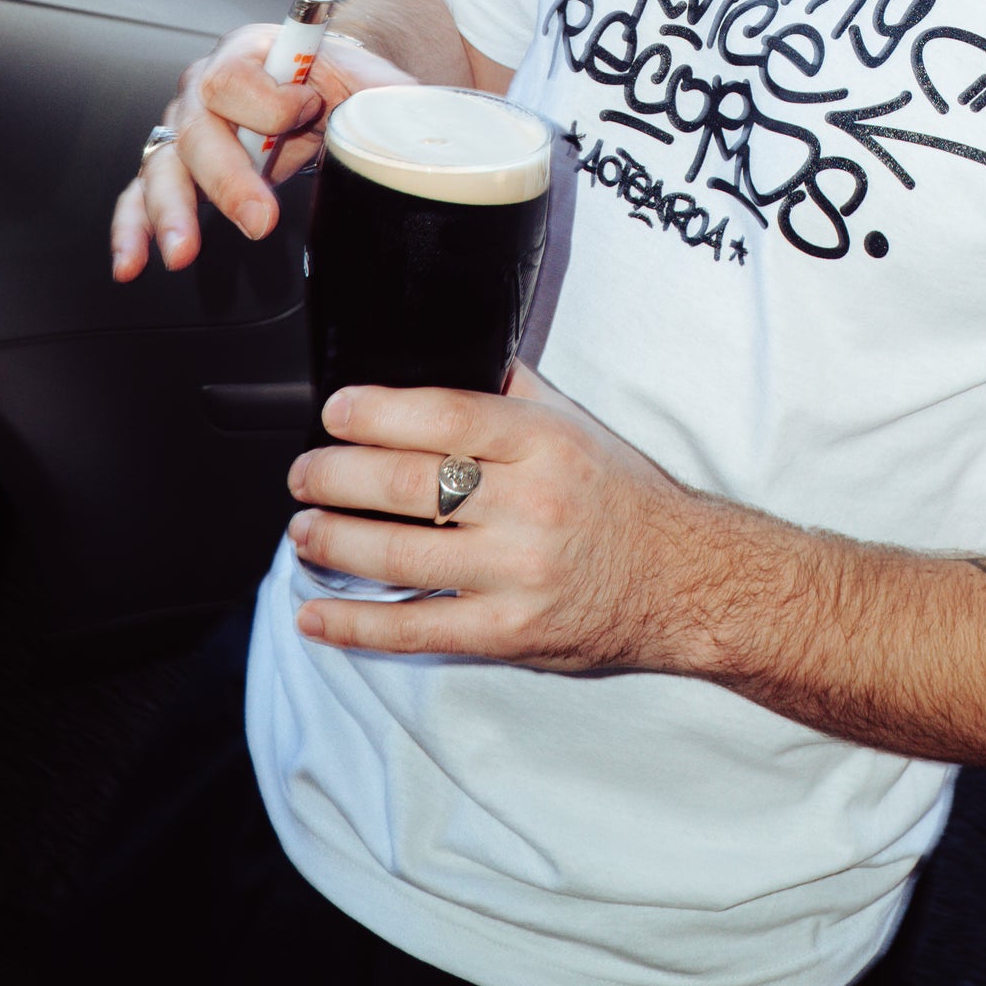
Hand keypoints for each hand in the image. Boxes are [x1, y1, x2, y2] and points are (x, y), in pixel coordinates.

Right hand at [110, 28, 416, 282]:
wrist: (318, 81)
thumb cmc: (333, 77)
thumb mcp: (362, 76)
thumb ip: (383, 94)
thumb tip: (417, 119)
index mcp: (249, 52)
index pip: (238, 77)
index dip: (270, 100)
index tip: (309, 110)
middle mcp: (205, 87)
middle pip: (198, 129)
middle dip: (226, 179)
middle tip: (258, 220)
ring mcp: (185, 127)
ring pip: (162, 166)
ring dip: (170, 212)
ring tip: (182, 252)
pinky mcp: (175, 165)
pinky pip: (140, 195)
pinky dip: (133, 229)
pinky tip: (133, 262)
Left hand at [285, 364, 711, 671]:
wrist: (682, 578)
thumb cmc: (622, 495)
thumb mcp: (576, 425)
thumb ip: (512, 391)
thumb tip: (449, 353)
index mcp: (544, 442)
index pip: (446, 415)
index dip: (378, 412)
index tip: (335, 411)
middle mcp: (531, 503)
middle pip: (410, 484)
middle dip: (338, 476)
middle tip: (304, 473)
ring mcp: (517, 572)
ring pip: (402, 556)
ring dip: (335, 542)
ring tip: (303, 531)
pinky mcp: (508, 632)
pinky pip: (417, 629)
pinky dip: (356, 624)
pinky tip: (315, 615)